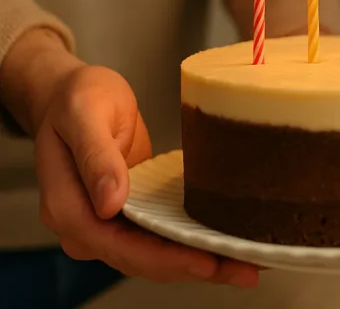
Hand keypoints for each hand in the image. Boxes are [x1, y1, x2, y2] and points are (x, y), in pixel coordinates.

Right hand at [32, 61, 260, 285]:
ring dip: (200, 262)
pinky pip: (160, 237)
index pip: (119, 246)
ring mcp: (107, 224)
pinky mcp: (130, 215)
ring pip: (155, 255)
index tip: (206, 262)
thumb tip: (110, 203)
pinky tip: (225, 244)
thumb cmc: (76, 97)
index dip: (165, 259)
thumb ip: (96, 157)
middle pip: (142, 260)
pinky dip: (191, 243)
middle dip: (194, 268)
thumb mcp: (84, 114)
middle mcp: (85, 225)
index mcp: (67, 206)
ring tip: (246, 266)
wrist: (70, 94)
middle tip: (244, 271)